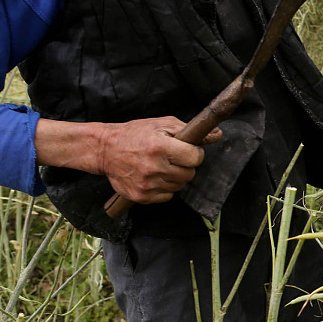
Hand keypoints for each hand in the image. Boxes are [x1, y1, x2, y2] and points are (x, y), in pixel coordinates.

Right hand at [97, 117, 222, 203]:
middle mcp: (153, 167)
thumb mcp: (162, 124)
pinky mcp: (141, 197)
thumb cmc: (135, 134)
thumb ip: (190, 131)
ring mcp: (146, 184)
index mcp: (159, 147)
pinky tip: (156, 176)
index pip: (194, 157)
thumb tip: (217, 135)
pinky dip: (165, 188)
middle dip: (186, 166)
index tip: (189, 150)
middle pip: (189, 174)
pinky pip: (167, 197)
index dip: (195, 153)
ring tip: (164, 166)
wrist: (106, 150)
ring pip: (179, 186)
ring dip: (176, 177)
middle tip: (175, 158)